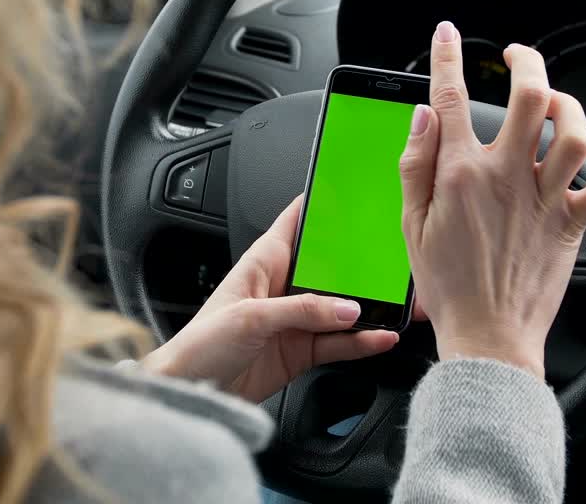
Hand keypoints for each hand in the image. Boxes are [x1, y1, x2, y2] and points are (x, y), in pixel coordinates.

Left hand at [139, 196, 399, 401]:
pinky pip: (339, 342)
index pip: (296, 221)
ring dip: (367, 306)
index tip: (352, 193)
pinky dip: (361, 341)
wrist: (190, 391)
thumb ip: (302, 311)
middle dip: (359, 263)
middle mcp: (282, 287)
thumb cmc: (201, 345)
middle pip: (329, 267)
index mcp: (263, 262)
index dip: (322, 205)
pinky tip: (381, 337)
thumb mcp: (251, 317)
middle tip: (391, 257)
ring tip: (396, 303)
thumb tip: (347, 309)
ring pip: (340, 307)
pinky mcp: (301, 350)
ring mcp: (294, 320)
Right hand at [398, 21, 585, 378]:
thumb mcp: (410, 224)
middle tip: (518, 56)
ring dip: (570, 108)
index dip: (447, 58)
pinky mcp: (572, 224)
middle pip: (532, 97)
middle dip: (528, 63)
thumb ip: (415, 165)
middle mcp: (507, 178)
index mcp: (461, 175)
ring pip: (573, 130)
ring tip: (558, 105)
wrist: (487, 337)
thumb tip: (422, 118)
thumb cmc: (448, 287)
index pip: (451, 99)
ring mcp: (544, 200)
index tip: (447, 36)